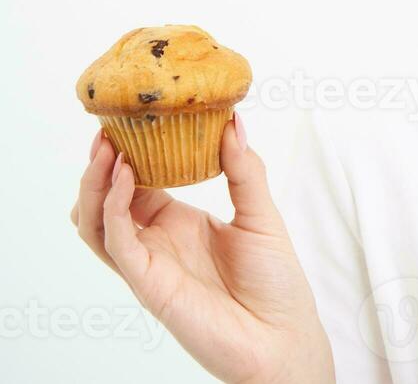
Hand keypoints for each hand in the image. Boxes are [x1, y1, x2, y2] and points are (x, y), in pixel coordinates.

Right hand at [70, 115, 333, 383]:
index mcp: (179, 221)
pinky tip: (126, 179)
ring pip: (96, 222)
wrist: (283, 335)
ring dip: (95, 185)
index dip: (127, 152)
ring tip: (108, 149)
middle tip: (109, 129)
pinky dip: (113, 209)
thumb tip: (233, 121)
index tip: (128, 119)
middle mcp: (157, 241)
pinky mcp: (148, 283)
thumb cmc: (275, 282)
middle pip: (107, 199)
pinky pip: (117, 243)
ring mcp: (149, 263)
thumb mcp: (262, 213)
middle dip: (102, 165)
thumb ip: (245, 170)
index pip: (137, 181)